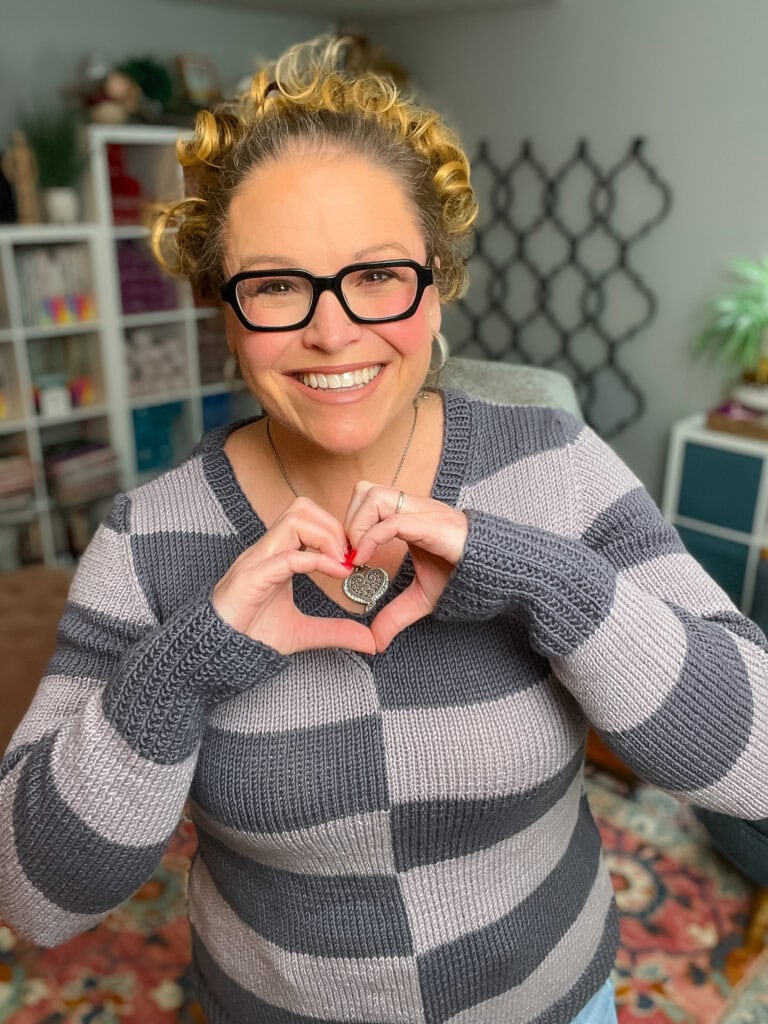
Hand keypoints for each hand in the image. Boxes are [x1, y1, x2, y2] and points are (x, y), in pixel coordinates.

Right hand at [211, 497, 375, 655]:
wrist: (217, 654)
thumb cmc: (251, 636)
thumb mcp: (303, 633)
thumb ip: (335, 632)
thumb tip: (370, 642)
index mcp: (277, 555)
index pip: (307, 517)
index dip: (335, 530)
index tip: (354, 558)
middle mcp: (267, 551)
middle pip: (302, 508)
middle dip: (333, 527)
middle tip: (349, 558)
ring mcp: (258, 561)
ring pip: (294, 520)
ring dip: (326, 537)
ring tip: (341, 564)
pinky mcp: (252, 578)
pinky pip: (287, 556)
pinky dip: (316, 561)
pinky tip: (336, 575)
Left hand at [345, 483, 468, 651]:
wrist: (502, 573)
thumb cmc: (465, 576)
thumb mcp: (421, 599)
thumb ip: (395, 615)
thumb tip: (375, 642)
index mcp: (409, 517)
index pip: (367, 499)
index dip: (350, 524)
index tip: (346, 558)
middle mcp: (413, 509)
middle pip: (365, 490)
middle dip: (349, 522)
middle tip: (350, 555)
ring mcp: (423, 514)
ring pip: (374, 496)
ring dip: (357, 526)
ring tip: (358, 556)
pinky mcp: (433, 526)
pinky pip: (394, 522)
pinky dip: (371, 539)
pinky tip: (365, 561)